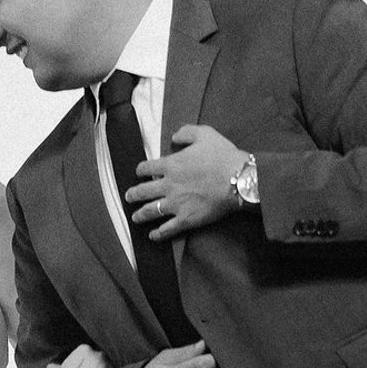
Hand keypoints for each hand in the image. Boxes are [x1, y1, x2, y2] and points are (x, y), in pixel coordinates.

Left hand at [127, 124, 248, 240]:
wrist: (237, 179)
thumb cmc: (223, 156)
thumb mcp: (204, 134)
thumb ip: (186, 132)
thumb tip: (174, 137)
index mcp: (170, 165)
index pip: (146, 168)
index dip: (141, 170)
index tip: (140, 172)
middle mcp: (168, 185)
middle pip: (142, 191)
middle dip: (133, 194)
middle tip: (129, 197)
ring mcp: (175, 204)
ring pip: (150, 211)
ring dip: (140, 215)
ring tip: (135, 217)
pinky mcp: (186, 219)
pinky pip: (168, 229)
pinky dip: (158, 233)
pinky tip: (152, 235)